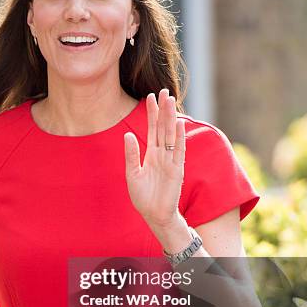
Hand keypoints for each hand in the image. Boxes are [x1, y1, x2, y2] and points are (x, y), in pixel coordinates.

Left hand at [124, 90, 184, 228]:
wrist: (154, 215)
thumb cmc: (143, 197)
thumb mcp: (132, 174)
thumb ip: (131, 154)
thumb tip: (127, 135)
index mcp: (151, 154)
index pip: (152, 129)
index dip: (151, 113)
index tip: (150, 96)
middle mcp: (162, 154)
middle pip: (163, 127)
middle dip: (163, 109)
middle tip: (164, 91)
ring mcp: (171, 160)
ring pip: (171, 134)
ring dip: (171, 118)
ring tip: (170, 101)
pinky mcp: (177, 169)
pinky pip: (178, 150)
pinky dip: (179, 137)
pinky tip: (178, 124)